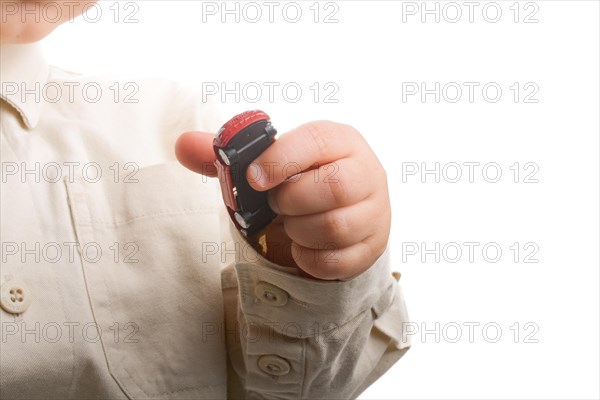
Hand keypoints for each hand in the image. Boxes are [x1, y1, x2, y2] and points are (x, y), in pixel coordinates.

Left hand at [175, 120, 390, 279]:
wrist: (342, 214)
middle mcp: (367, 173)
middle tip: (276, 204)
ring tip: (290, 224)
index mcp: (341, 140)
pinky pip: (335, 261)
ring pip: (334, 227)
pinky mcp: (371, 248)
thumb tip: (181, 144)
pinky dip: (308, 258)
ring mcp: (374, 213)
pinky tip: (301, 247)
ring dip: (298, 230)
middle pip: (334, 187)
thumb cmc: (301, 182)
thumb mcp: (271, 164)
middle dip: (291, 201)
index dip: (281, 160)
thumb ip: (227, 156)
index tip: (254, 179)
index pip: (317, 140)